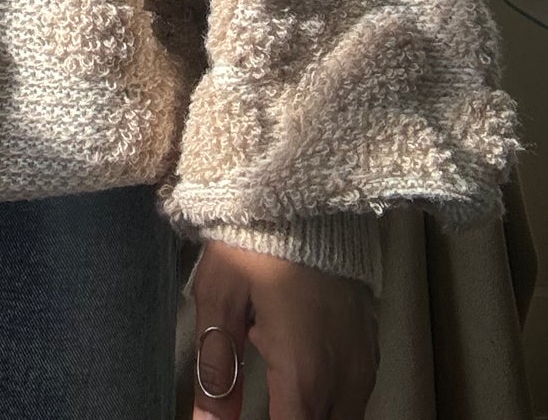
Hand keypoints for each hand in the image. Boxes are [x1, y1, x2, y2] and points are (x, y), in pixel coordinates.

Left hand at [190, 239, 379, 419]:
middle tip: (262, 403)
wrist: (306, 189)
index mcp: (304, 375)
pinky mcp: (371, 342)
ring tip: (276, 394)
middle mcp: (344, 378)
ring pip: (345, 418)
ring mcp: (364, 361)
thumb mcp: (221, 298)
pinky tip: (303, 379)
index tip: (243, 417)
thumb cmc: (256, 238)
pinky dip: (330, 400)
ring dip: (311, 412)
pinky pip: (356, 395)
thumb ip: (216, 372)